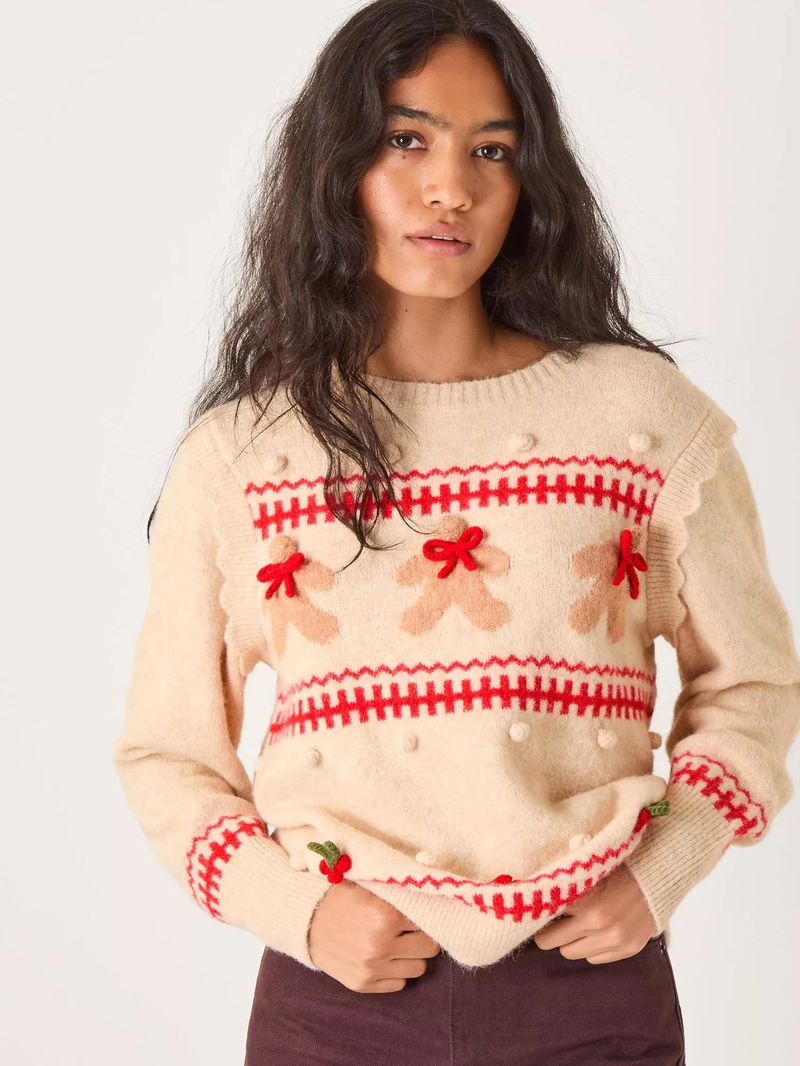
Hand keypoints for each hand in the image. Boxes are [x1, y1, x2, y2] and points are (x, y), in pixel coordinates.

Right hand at [308, 880, 441, 991]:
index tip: (419, 912)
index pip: (427, 920)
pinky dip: (396, 971)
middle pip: (429, 948)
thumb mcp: (369, 886)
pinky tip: (384, 957)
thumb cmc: (340, 898)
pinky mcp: (363, 984)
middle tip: (412, 929)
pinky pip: (399, 984)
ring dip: (411, 956)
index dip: (424, 915)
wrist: (305, 921)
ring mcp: (372, 968)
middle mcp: (381, 944)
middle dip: (423, 937)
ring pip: (418, 968)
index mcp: (385, 915)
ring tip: (398, 943)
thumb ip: (399, 892)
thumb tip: (431, 894)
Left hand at [531, 862, 656, 963]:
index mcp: (585, 900)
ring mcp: (615, 940)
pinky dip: (591, 948)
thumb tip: (533, 885)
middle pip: (554, 943)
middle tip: (548, 924)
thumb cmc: (617, 867)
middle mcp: (599, 924)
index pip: (546, 919)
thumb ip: (564, 877)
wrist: (656, 875)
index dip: (538, 914)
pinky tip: (595, 932)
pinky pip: (595, 959)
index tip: (534, 913)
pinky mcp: (628, 949)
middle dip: (549, 933)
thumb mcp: (588, 866)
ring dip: (570, 941)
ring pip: (572, 954)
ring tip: (574, 926)